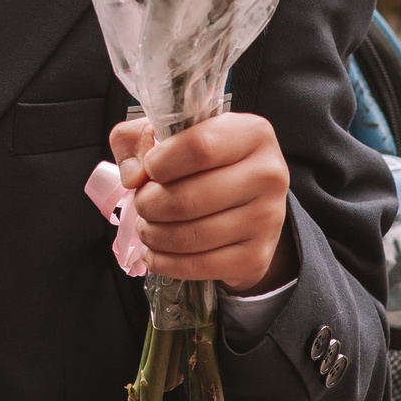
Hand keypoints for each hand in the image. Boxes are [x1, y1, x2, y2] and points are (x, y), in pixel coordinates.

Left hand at [109, 113, 292, 293]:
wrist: (247, 201)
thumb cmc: (204, 161)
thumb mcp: (170, 133)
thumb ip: (136, 138)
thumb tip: (133, 176)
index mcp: (252, 133)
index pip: (199, 148)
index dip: (159, 163)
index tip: (149, 169)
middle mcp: (268, 175)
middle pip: (188, 198)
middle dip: (148, 204)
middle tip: (142, 203)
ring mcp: (266, 220)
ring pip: (189, 236)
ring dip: (152, 234)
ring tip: (146, 225)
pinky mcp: (255, 257)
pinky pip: (197, 266)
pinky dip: (163, 261)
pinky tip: (155, 249)